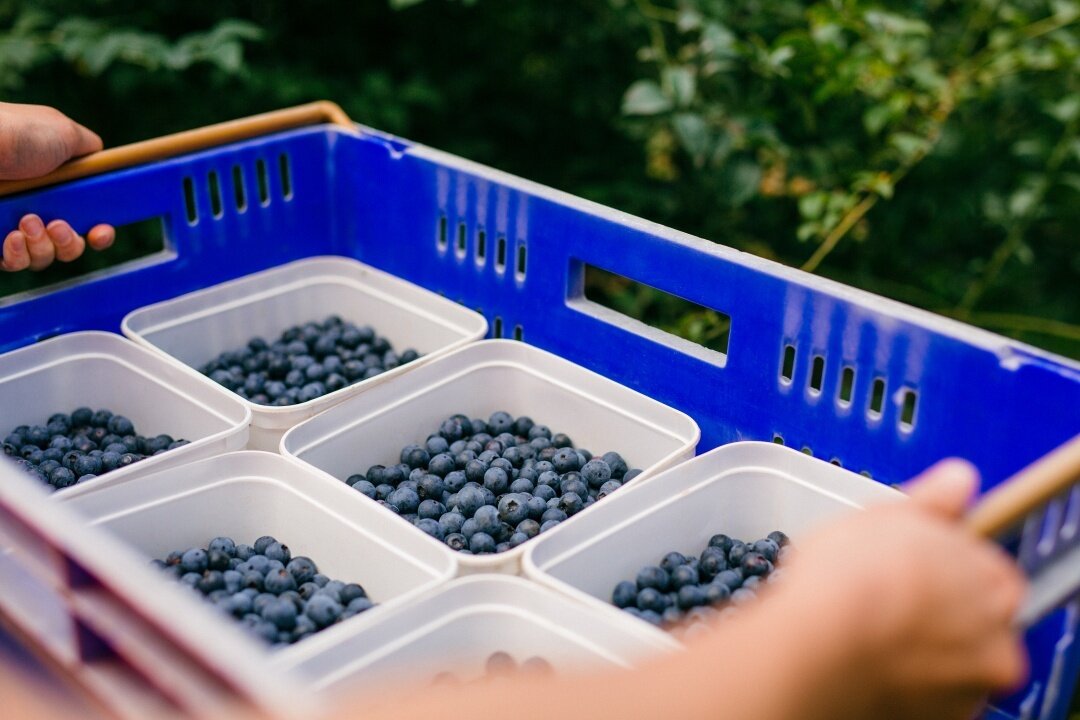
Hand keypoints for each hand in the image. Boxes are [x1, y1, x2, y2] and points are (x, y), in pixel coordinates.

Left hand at [0, 103, 114, 271]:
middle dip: (70, 242)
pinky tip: (11, 237)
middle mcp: (37, 206)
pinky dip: (18, 255)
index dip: (100, 233)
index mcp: (58, 186)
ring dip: (43, 245)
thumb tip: (100, 159)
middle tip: (57, 225)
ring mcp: (12, 224)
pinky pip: (14, 262)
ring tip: (27, 221)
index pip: (88, 221)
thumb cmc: (16, 134)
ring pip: (44, 256)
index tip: (99, 232)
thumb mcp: (65, 131)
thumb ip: (90, 148)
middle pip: (69, 245)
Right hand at [775, 459, 1027, 719]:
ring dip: (921, 645)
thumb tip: (959, 478)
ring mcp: (967, 686)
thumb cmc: (851, 578)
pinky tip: (867, 658)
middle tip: (884, 593)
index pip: (983, 567)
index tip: (910, 561)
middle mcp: (995, 640)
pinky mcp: (936, 719)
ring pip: (948, 657)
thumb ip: (932, 499)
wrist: (820, 646)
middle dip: (936, 606)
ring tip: (867, 628)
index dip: (942, 561)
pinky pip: (925, 692)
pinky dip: (903, 678)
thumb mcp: (886, 514)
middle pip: (972, 617)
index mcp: (992, 582)